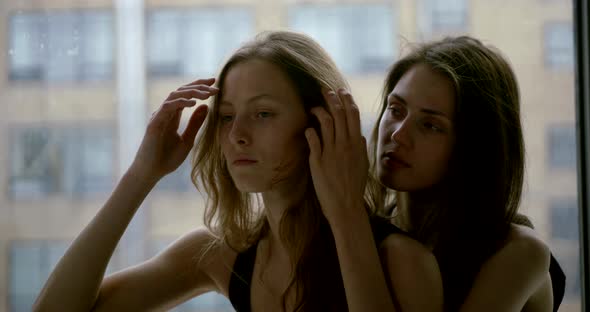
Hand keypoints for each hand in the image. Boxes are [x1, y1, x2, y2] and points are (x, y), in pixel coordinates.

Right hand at [129, 78, 217, 181]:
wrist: (151, 173)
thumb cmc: (166, 158)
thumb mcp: (187, 140)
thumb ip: (195, 124)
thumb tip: (205, 107)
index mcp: (172, 116)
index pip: (186, 96)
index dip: (199, 87)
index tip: (214, 84)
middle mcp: (164, 113)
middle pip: (181, 91)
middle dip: (198, 86)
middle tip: (214, 84)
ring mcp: (158, 116)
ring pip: (174, 95)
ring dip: (192, 92)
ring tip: (207, 94)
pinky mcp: (154, 123)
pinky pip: (168, 107)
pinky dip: (181, 103)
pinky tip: (194, 103)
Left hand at [305, 89, 368, 227]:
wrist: (346, 205)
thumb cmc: (354, 186)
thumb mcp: (363, 165)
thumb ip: (361, 149)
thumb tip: (360, 137)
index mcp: (357, 144)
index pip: (353, 115)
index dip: (347, 100)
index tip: (341, 91)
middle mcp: (345, 145)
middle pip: (339, 114)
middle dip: (332, 98)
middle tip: (325, 90)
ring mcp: (332, 152)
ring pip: (326, 122)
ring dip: (319, 110)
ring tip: (314, 106)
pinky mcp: (318, 161)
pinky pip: (313, 139)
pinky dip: (310, 130)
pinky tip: (308, 127)